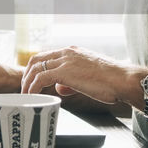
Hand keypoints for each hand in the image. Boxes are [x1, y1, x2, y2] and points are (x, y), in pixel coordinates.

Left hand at [20, 46, 141, 105]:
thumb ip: (71, 80)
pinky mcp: (65, 72)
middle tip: (24, 88)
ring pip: (36, 67)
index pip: (47, 55)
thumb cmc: (111, 81)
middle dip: (27, 74)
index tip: (31, 80)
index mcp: (73, 51)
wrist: (123, 80)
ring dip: (27, 81)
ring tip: (25, 94)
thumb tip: (60, 87)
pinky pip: (40, 78)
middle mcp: (67, 52)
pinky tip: (32, 96)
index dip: (36, 68)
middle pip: (37, 59)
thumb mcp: (88, 77)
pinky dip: (32, 87)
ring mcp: (65, 61)